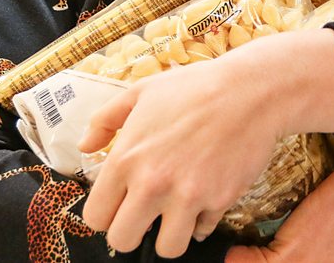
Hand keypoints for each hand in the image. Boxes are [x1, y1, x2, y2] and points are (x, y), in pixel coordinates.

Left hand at [79, 29, 333, 257]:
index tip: (121, 204)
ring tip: (176, 213)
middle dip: (132, 231)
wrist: (249, 91)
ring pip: (166, 248)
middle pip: (123, 241)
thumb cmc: (194, 88)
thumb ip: (104, 121)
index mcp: (126, 159)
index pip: (96, 217)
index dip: (107, 213)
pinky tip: (205, 197)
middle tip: (146, 214)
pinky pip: (203, 231)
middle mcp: (152, 184)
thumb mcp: (140, 92)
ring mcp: (187, 196)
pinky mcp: (219, 201)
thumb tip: (84, 147)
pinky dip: (202, 220)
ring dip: (169, 233)